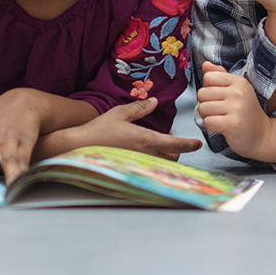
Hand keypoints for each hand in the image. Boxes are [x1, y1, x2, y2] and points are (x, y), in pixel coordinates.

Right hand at [71, 98, 202, 160]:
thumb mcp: (119, 114)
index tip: (197, 144)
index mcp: (146, 140)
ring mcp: (138, 166)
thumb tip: (154, 102)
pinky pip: (149, 171)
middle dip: (175, 151)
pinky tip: (144, 159)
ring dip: (164, 159)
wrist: (78, 148)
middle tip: (171, 143)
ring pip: (161, 166)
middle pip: (172, 158)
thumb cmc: (98, 130)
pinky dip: (152, 165)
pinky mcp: (131, 172)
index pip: (176, 145)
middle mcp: (145, 156)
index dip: (189, 144)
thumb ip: (139, 108)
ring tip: (157, 150)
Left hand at [196, 61, 270, 158]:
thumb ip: (220, 75)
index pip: (208, 77)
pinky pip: (208, 122)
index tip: (218, 97)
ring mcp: (237, 108)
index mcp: (239, 82)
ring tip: (221, 118)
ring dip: (208, 116)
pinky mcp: (233, 124)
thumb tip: (205, 64)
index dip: (208, 88)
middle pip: (202, 93)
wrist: (262, 135)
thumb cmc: (245, 111)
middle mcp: (239, 93)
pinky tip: (222, 127)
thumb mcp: (236, 90)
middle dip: (205, 103)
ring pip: (202, 108)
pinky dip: (211, 126)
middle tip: (219, 110)